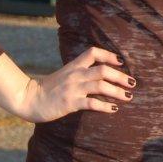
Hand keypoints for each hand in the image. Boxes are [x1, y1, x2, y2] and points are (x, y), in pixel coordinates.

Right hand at [16, 46, 133, 122]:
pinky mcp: (70, 103)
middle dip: (120, 76)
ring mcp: (73, 88)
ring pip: (100, 86)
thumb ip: (80, 72)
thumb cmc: (49, 88)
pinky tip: (113, 109)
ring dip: (117, 91)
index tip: (121, 62)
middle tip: (132, 83)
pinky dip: (105, 106)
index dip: (109, 55)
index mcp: (74, 65)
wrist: (30, 99)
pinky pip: (91, 103)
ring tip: (128, 96)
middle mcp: (75, 74)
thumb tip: (99, 74)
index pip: (93, 52)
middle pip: (103, 70)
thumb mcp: (65, 75)